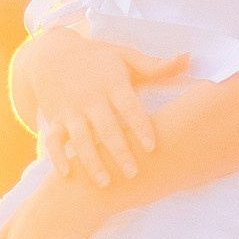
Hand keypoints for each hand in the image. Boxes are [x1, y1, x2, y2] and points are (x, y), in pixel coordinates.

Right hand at [22, 26, 190, 187]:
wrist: (50, 54)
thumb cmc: (97, 58)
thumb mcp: (125, 56)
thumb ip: (156, 65)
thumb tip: (188, 59)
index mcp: (112, 83)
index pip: (128, 106)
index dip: (140, 126)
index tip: (152, 146)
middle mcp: (90, 98)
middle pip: (105, 128)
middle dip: (118, 151)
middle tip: (133, 173)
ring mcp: (70, 111)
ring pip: (79, 139)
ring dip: (91, 161)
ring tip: (105, 183)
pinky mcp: (54, 120)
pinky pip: (52, 141)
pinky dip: (57, 157)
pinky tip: (68, 174)